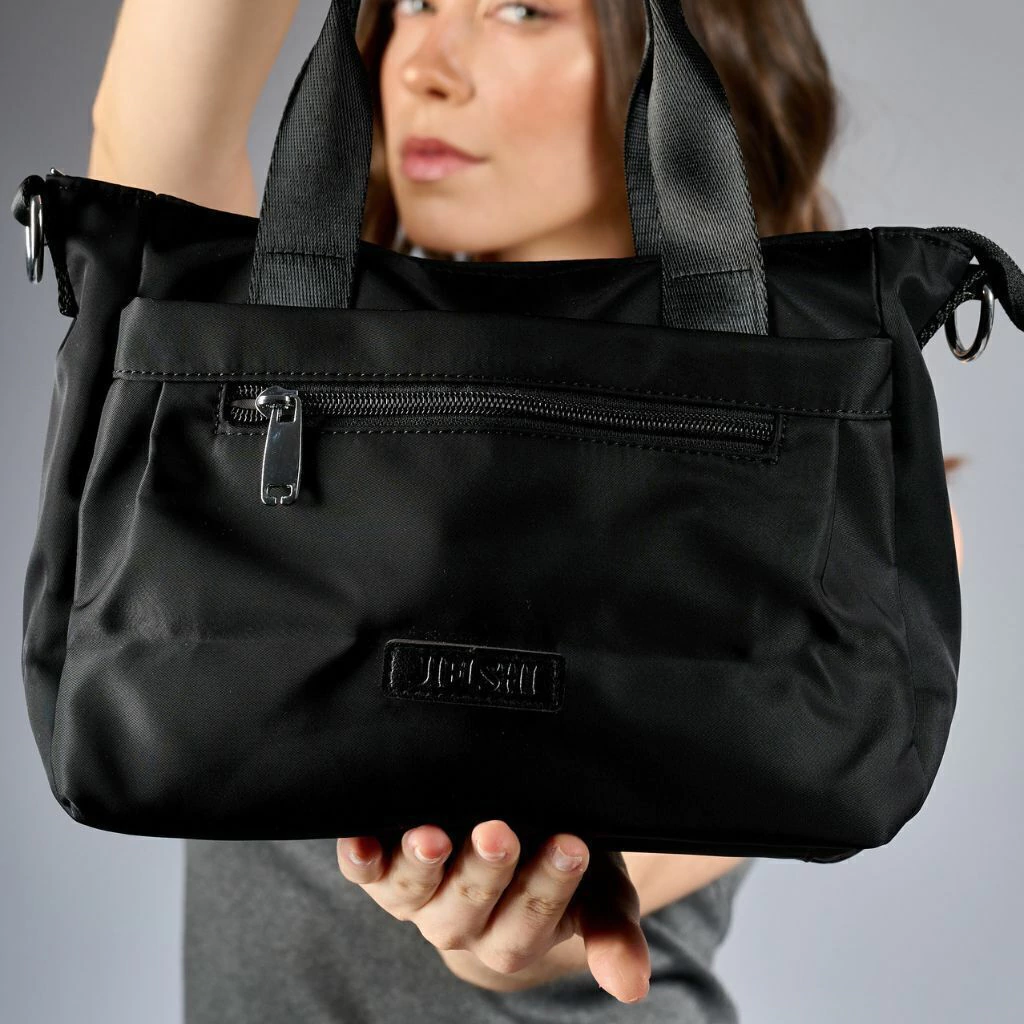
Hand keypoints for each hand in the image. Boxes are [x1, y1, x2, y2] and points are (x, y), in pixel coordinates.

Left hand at [336, 819, 650, 1002]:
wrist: (521, 833)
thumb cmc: (563, 857)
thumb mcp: (599, 891)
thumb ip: (613, 932)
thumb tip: (631, 985)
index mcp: (515, 936)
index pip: (531, 923)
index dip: (549, 887)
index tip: (572, 845)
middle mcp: (462, 924)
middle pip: (469, 908)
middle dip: (485, 871)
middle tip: (499, 832)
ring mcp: (419, 899)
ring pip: (414, 894)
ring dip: (420, 867)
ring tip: (432, 837)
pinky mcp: (382, 870)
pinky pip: (364, 872)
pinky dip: (360, 859)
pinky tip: (360, 840)